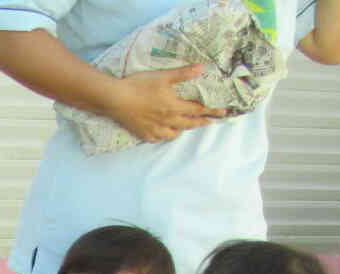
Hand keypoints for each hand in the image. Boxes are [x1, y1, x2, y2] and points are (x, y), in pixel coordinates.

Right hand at [107, 64, 223, 142]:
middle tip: (210, 122)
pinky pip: (158, 138)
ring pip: (174, 134)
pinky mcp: (144, 133)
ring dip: (183, 130)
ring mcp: (155, 129)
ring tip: (186, 126)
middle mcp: (167, 120)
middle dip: (201, 122)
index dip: (211, 110)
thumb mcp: (163, 76)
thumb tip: (203, 68)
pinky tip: (165, 132)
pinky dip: (165, 136)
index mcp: (174, 106)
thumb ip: (184, 73)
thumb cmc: (140, 85)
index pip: (197, 110)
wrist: (116, 99)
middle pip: (189, 124)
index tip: (222, 112)